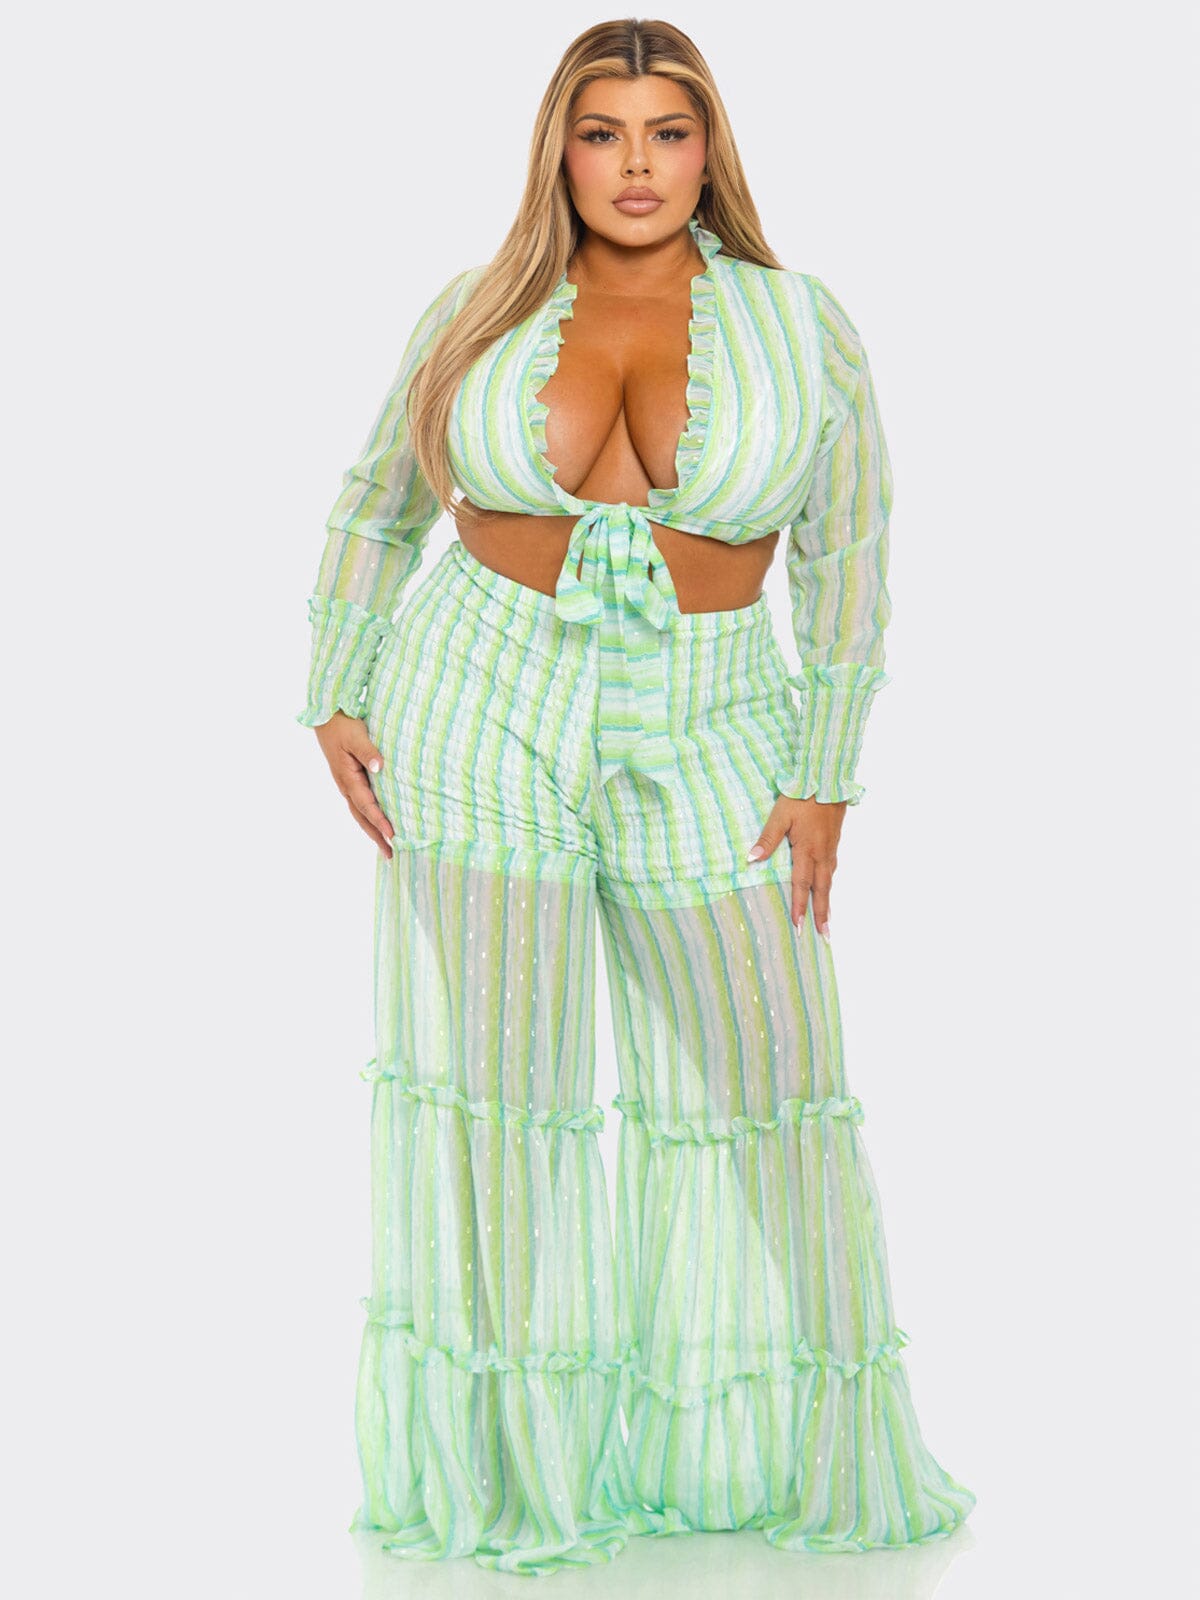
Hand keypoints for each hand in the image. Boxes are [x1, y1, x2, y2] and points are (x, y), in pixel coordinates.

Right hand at [312, 712, 395, 859]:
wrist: (326, 716)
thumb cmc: (343, 725)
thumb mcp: (356, 736)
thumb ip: (368, 752)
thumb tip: (379, 767)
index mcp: (348, 778)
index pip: (367, 805)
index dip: (380, 821)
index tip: (393, 835)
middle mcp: (346, 786)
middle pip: (362, 817)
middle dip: (376, 836)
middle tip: (391, 855)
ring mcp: (346, 784)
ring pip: (360, 813)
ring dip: (372, 830)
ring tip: (386, 848)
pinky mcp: (349, 780)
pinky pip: (360, 804)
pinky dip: (369, 818)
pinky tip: (377, 824)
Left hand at [748, 793, 846, 937]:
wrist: (827, 777)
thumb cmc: (801, 795)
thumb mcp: (780, 815)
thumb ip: (767, 838)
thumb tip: (752, 859)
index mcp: (807, 850)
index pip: (802, 885)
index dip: (800, 907)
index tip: (799, 927)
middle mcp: (822, 853)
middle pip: (822, 889)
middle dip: (821, 914)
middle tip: (825, 935)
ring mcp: (831, 847)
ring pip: (829, 880)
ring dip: (827, 901)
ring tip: (827, 918)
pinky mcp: (834, 840)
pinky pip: (832, 868)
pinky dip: (830, 883)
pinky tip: (827, 885)